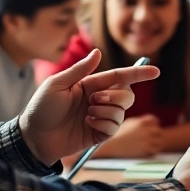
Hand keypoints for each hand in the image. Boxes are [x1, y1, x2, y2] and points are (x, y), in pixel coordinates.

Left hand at [18, 49, 159, 164]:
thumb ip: (79, 70)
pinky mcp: (99, 134)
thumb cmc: (41, 108)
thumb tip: (98, 52)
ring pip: (121, 112)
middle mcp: (98, 100)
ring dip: (106, 112)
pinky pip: (114, 128)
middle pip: (126, 95)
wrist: (33, 138)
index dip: (138, 74)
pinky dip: (103, 125)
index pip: (119, 77)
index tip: (156, 72)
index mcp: (90, 85)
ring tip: (86, 116)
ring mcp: (100, 117)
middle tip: (94, 101)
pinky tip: (88, 125)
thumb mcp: (57, 85)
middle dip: (116, 97)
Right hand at [96, 115, 164, 157]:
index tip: (150, 128)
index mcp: (141, 122)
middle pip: (158, 130)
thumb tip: (144, 120)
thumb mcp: (127, 123)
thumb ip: (137, 121)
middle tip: (150, 138)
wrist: (111, 147)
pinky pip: (155, 150)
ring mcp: (147, 140)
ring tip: (147, 145)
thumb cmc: (116, 135)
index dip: (153, 124)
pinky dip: (152, 151)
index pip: (154, 120)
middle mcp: (146, 130)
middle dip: (154, 134)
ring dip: (154, 143)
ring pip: (158, 141)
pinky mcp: (146, 150)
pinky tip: (145, 151)